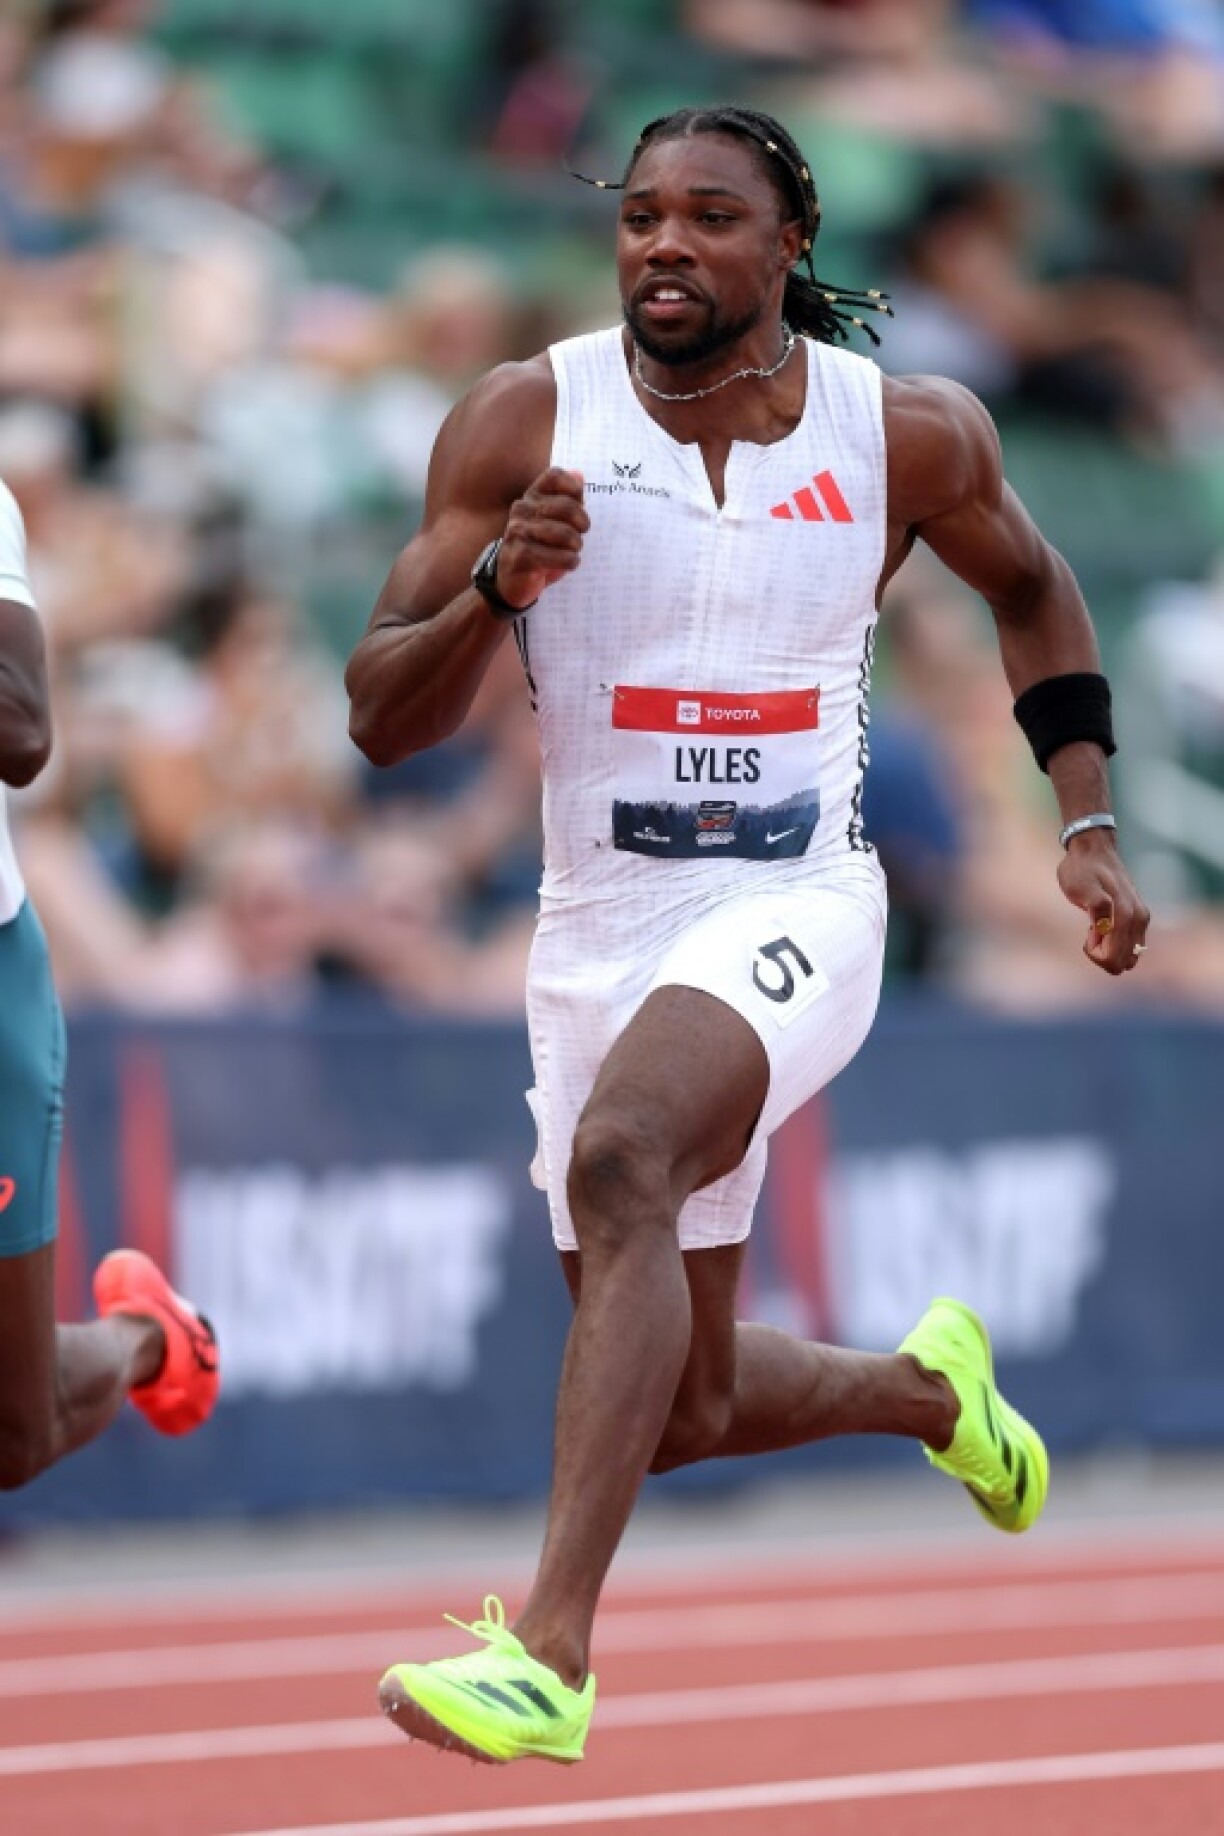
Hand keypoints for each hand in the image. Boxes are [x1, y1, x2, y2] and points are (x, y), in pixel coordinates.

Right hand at [495, 468, 588, 608]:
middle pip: (566, 506)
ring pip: (565, 533)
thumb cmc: (537, 549)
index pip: (555, 476)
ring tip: (573, 551)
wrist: (511, 581)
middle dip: (582, 523)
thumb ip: (566, 499)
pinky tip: (569, 563)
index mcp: (531, 497)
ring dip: (576, 546)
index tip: (579, 504)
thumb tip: (579, 474)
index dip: (573, 488)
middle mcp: (522, 509)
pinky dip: (571, 561)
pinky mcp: (522, 555)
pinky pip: (560, 556)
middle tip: (580, 535)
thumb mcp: (552, 522)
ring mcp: (519, 531)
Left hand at [1057, 833, 1149, 974]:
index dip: (1095, 952)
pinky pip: (1129, 946)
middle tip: (1090, 931)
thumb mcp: (1081, 888)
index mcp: (1127, 916)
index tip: (1087, 932)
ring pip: (1128, 956)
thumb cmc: (1082, 870)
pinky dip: (1114, 943)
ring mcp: (1141, 919)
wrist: (1092, 849)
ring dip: (1108, 949)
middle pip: (1123, 962)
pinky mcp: (1138, 917)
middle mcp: (1139, 919)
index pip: (1114, 959)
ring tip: (1095, 927)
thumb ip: (1097, 908)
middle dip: (1103, 953)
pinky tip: (1101, 925)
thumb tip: (1106, 929)